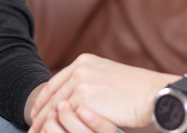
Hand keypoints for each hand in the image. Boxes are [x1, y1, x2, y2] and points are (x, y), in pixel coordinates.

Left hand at [29, 54, 178, 132]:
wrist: (154, 94)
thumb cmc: (137, 91)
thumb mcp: (109, 77)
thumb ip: (91, 82)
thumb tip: (77, 98)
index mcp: (84, 61)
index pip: (55, 82)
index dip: (43, 101)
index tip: (36, 114)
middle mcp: (80, 68)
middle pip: (52, 96)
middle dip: (40, 115)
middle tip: (32, 130)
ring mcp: (82, 83)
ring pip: (55, 108)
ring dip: (44, 125)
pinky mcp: (86, 99)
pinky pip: (65, 118)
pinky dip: (57, 129)